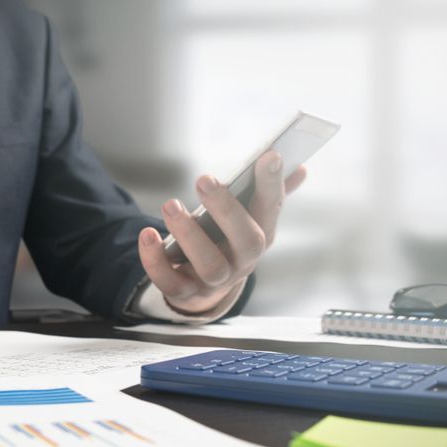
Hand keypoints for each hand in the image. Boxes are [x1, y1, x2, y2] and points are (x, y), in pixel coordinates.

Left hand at [137, 151, 306, 314]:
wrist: (206, 288)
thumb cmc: (227, 243)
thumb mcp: (248, 219)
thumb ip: (268, 194)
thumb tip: (299, 166)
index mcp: (261, 236)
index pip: (272, 209)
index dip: (273, 184)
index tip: (270, 155)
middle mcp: (243, 262)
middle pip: (246, 241)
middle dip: (227, 209)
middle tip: (204, 179)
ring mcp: (215, 280)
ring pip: (210, 265)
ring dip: (190, 234)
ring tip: (171, 206)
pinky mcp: (185, 291)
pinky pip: (171, 282)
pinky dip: (156, 260)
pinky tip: (147, 234)